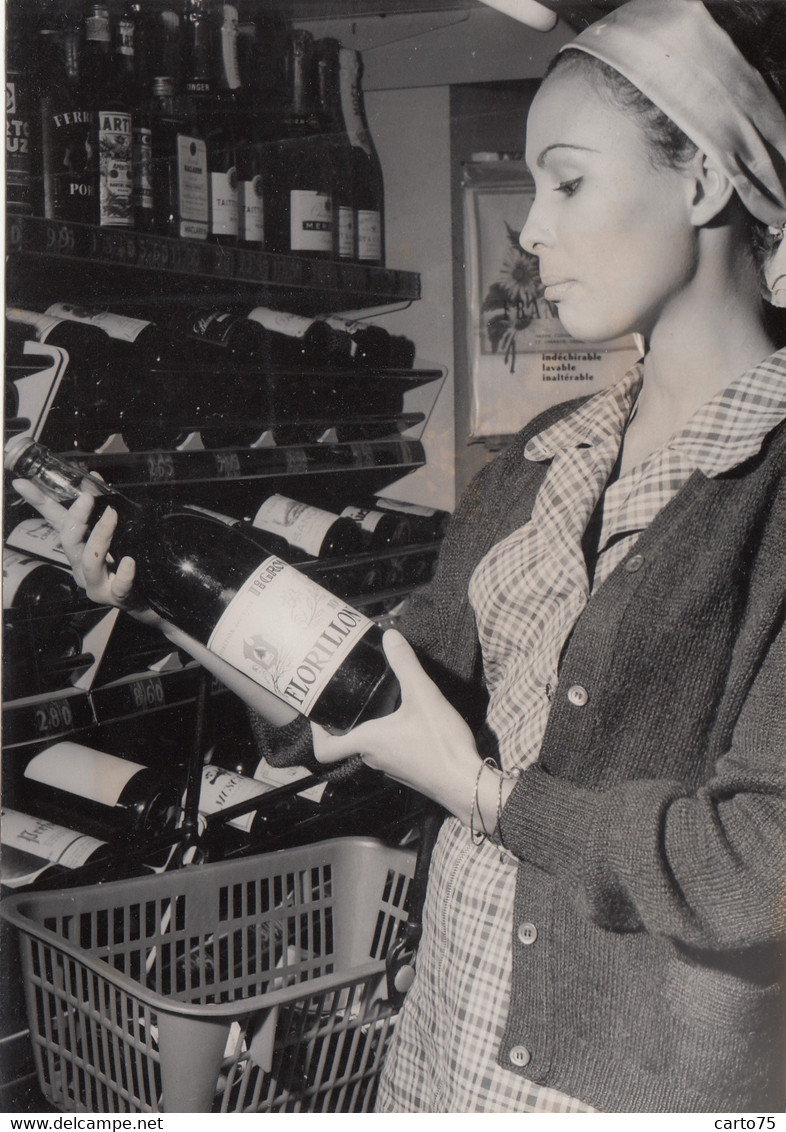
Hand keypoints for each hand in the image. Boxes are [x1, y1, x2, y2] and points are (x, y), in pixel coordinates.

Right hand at [12, 479, 155, 619]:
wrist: (142, 600)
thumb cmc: (121, 566)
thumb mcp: (108, 536)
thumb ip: (101, 509)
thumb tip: (94, 479)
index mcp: (77, 547)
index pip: (55, 520)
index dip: (39, 501)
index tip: (22, 483)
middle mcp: (80, 565)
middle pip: (69, 541)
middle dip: (76, 518)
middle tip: (88, 497)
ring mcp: (96, 583)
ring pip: (89, 561)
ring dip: (100, 536)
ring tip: (112, 515)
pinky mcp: (117, 596)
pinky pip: (118, 586)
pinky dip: (124, 574)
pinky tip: (129, 562)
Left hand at [311, 629, 487, 823]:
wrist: (466, 782)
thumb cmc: (441, 744)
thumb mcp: (423, 695)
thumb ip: (405, 665)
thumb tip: (390, 637)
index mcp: (368, 742)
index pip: (325, 749)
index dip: (315, 733)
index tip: (316, 715)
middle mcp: (374, 759)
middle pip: (349, 742)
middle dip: (348, 721)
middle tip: (350, 697)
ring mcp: (391, 768)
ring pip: (371, 747)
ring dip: (372, 728)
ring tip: (380, 704)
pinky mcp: (409, 772)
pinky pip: (391, 752)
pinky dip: (391, 737)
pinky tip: (409, 721)